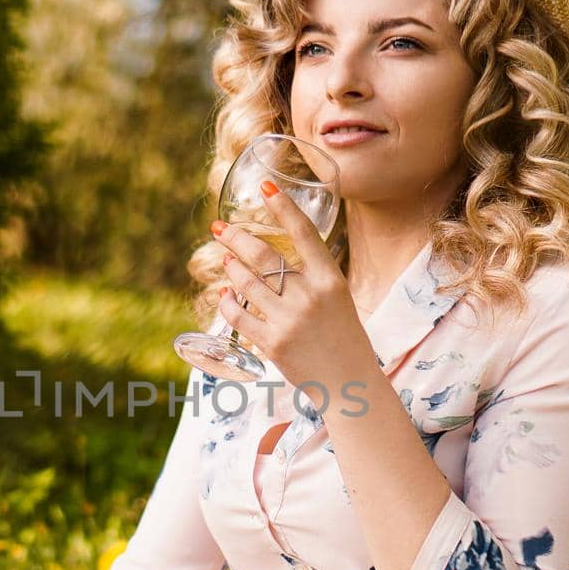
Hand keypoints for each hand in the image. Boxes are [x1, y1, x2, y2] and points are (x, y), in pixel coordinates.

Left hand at [213, 179, 372, 392]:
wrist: (349, 383)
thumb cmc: (344, 338)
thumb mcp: (338, 299)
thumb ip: (312, 277)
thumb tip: (276, 260)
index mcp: (330, 280)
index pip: (304, 233)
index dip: (283, 207)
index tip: (265, 186)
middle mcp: (308, 296)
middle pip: (263, 256)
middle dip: (236, 237)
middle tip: (219, 227)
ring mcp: (289, 320)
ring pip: (246, 283)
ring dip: (231, 267)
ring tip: (225, 258)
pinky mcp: (272, 343)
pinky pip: (238, 315)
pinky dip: (227, 302)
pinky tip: (224, 293)